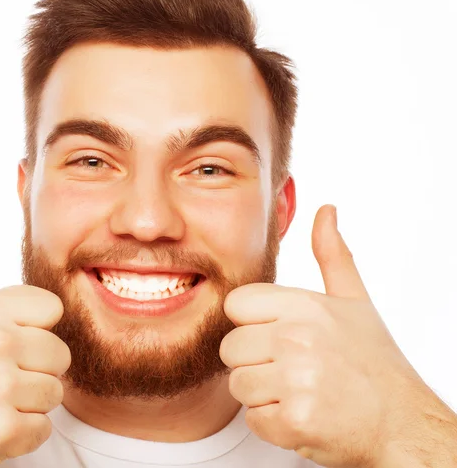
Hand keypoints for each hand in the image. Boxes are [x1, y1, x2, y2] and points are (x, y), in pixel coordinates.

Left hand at [219, 205, 431, 467]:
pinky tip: (302, 414)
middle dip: (255, 362)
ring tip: (299, 391)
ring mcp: (295, 379)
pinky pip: (253, 419)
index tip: (276, 335)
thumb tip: (326, 210)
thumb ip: (333, 254)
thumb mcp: (354, 301)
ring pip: (238, 384)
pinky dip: (274, 423)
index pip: (235, 304)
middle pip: (231, 348)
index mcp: (304, 305)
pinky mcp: (295, 420)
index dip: (252, 323)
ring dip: (264, 395)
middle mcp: (297, 337)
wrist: (404, 423)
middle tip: (292, 369)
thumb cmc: (375, 362)